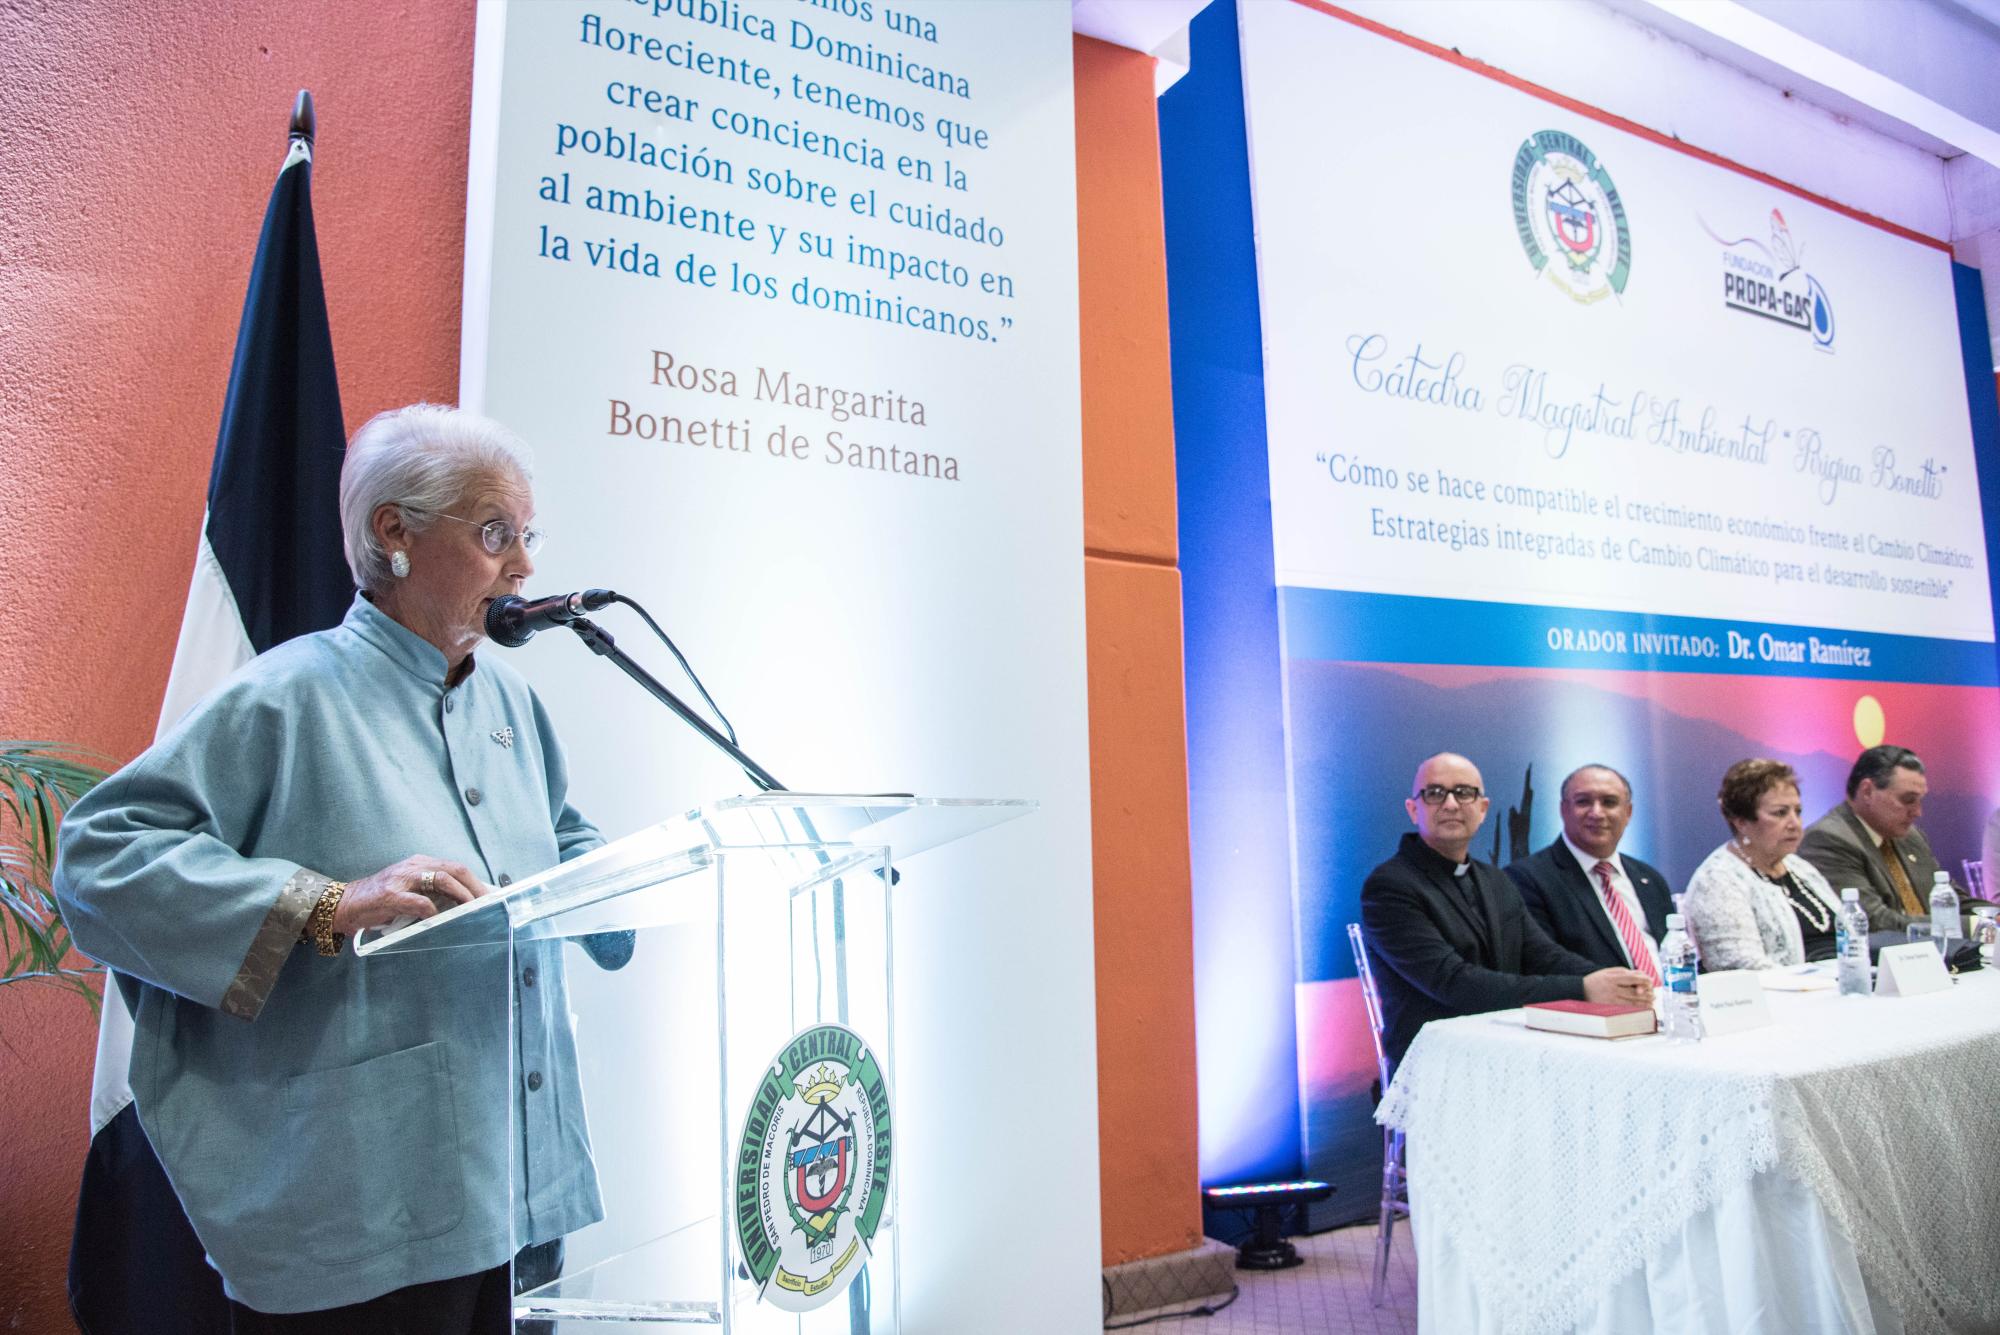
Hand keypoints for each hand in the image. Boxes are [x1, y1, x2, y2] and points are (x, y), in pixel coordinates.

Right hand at [332, 856, 484, 936]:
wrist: (345, 905)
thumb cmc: (380, 901)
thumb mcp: (409, 890)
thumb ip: (431, 893)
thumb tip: (462, 905)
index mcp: (419, 864)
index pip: (454, 868)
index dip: (474, 881)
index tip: (490, 895)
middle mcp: (412, 866)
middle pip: (452, 869)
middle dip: (474, 886)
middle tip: (486, 903)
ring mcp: (401, 879)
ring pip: (440, 879)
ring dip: (460, 894)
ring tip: (471, 908)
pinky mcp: (390, 895)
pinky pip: (418, 901)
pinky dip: (432, 909)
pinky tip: (439, 918)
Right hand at [1583, 967, 1654, 1007]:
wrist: (1580, 991)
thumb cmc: (1597, 980)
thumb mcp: (1609, 972)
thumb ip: (1625, 972)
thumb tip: (1643, 975)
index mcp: (1612, 978)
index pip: (1633, 978)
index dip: (1645, 980)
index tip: (1650, 981)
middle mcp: (1612, 989)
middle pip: (1635, 991)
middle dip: (1647, 993)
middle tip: (1653, 994)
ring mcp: (1611, 999)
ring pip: (1633, 1002)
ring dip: (1645, 1002)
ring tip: (1651, 1002)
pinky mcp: (1610, 1008)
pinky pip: (1627, 1009)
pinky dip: (1637, 1009)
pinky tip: (1643, 1008)